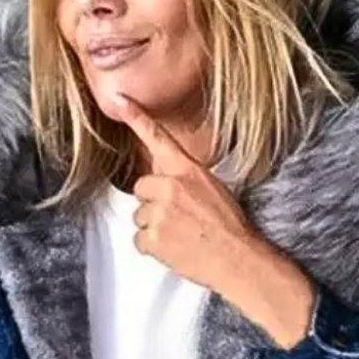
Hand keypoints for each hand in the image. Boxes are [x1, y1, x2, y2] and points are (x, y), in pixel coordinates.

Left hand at [111, 90, 259, 293]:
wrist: (237, 258)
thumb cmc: (231, 228)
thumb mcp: (213, 189)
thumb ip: (185, 179)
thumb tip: (165, 177)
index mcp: (187, 170)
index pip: (158, 138)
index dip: (137, 117)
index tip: (121, 100)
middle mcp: (170, 187)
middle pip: (141, 188)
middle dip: (153, 203)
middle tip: (176, 218)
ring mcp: (159, 212)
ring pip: (139, 216)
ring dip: (154, 227)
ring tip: (179, 235)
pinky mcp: (153, 237)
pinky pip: (139, 240)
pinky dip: (153, 248)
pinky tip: (173, 248)